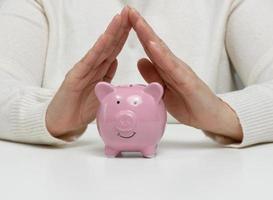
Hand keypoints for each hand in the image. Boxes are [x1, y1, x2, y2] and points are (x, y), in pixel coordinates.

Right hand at [46, 7, 130, 138]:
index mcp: (99, 69)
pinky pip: (90, 61)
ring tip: (120, 18)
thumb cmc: (81, 107)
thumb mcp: (100, 90)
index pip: (114, 50)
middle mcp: (92, 66)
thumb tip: (115, 60)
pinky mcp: (75, 76)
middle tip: (129, 12)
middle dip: (120, 28)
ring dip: (111, 33)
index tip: (135, 24)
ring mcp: (83, 69)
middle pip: (109, 45)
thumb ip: (107, 75)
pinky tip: (106, 38)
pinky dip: (98, 49)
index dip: (124, 36)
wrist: (64, 122)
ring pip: (100, 48)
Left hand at [129, 8, 242, 141]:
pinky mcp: (188, 81)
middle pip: (154, 44)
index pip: (150, 48)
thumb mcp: (163, 91)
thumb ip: (153, 75)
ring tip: (137, 20)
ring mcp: (181, 71)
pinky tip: (152, 45)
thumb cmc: (189, 104)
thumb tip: (140, 61)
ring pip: (162, 51)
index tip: (124, 21)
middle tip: (129, 11)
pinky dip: (162, 55)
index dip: (137, 34)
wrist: (211, 117)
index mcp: (166, 68)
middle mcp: (173, 65)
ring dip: (148, 35)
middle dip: (141, 27)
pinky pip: (172, 67)